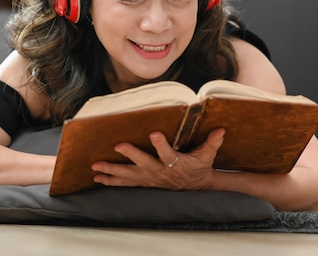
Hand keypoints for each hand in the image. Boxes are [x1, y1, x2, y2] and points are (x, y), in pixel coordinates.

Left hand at [91, 128, 224, 189]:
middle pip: (143, 164)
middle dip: (130, 155)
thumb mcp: (207, 156)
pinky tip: (98, 178)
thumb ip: (212, 142)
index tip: (153, 133)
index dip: (161, 144)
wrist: (195, 187)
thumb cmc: (200, 168)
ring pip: (129, 175)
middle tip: (118, 146)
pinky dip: (111, 181)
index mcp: (175, 163)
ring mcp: (150, 178)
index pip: (168, 153)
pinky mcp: (144, 182)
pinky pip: (125, 183)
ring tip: (96, 167)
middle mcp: (160, 172)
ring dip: (112, 171)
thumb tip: (220, 129)